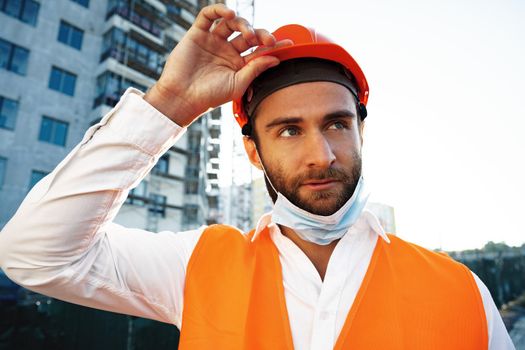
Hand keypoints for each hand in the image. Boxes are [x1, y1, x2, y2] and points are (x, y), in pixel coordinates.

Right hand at [144, 4, 292, 125]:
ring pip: (231, 23)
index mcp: (238, 64)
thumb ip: (255, 69)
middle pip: (247, 34)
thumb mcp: (237, 84)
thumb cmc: (209, 97)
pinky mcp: (197, 34)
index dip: (273, 46)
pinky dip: (219, 10)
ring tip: (247, 33)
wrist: (183, 98)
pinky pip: (208, 16)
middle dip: (260, 34)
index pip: (259, 50)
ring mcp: (213, 41)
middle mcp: (227, 50)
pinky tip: (229, 15)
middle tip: (267, 41)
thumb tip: (275, 58)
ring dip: (243, 23)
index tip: (288, 44)